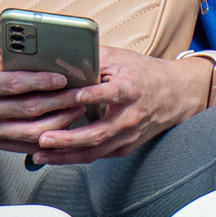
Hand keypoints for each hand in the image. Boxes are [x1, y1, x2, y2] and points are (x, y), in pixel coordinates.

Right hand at [0, 21, 88, 151]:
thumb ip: (7, 28)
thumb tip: (31, 26)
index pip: (15, 84)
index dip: (41, 82)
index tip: (63, 78)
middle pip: (28, 109)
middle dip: (59, 102)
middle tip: (81, 94)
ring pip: (30, 131)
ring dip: (59, 121)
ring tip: (79, 108)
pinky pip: (27, 144)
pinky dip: (49, 136)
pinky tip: (66, 124)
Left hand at [26, 45, 211, 164]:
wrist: (176, 94)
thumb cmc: (144, 74)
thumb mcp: (120, 59)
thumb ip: (92, 59)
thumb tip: (59, 60)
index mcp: (131, 89)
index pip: (113, 93)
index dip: (95, 95)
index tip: (77, 96)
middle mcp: (131, 116)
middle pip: (99, 132)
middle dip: (69, 138)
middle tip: (43, 137)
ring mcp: (128, 135)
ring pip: (95, 151)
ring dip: (66, 155)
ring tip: (40, 153)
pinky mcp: (125, 147)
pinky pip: (97, 156)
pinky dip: (75, 157)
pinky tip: (54, 156)